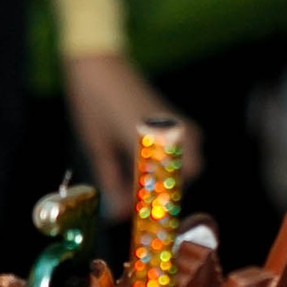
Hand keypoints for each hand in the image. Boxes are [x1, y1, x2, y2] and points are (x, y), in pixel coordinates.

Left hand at [63, 53, 204, 215]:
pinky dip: (177, 160)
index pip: (162, 185)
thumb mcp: (99, 148)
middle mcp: (171, 129)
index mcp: (149, 139)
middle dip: (169, 193)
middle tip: (147, 205)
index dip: (154, 208)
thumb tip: (118, 215)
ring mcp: (178, 121)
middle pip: (187, 176)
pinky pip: (189, 145)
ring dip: (175, 177)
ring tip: (150, 186)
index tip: (143, 222)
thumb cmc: (93, 104)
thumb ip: (112, 182)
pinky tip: (155, 164)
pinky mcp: (177, 115)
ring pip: (192, 161)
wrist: (99, 64)